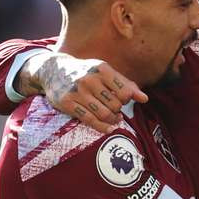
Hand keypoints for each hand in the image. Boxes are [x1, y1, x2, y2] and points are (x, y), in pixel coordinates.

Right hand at [29, 53, 148, 132]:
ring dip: (112, 120)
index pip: (124, 92)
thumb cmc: (86, 72)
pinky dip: (102, 127)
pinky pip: (89, 120)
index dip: (127, 100)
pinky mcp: (67, 103)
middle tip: (116, 110)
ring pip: (103, 113)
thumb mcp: (105, 72)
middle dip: (118, 110)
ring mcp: (77, 91)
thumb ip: (126, 85)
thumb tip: (144, 99)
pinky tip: (109, 128)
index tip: (122, 100)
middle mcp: (89, 79)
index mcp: (101, 69)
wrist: (54, 70)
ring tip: (114, 118)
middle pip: (115, 105)